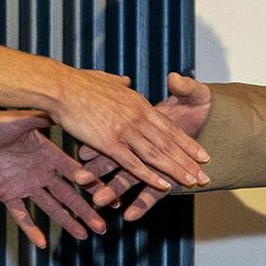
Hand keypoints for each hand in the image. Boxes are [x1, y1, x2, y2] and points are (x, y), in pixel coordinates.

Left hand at [0, 110, 106, 248]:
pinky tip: (42, 243)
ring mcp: (25, 185)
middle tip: (103, 226)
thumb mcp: (20, 119)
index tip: (109, 194)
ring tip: (84, 235)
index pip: (75, 172)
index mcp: (48, 154)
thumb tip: (65, 108)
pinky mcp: (8, 194)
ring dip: (67, 221)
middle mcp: (41, 172)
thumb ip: (42, 117)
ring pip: (51, 207)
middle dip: (85, 210)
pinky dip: (31, 229)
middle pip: (68, 195)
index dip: (92, 184)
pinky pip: (22, 215)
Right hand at [46, 67, 209, 193]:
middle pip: (168, 143)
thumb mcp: (107, 78)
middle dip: (188, 161)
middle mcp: (137, 117)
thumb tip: (126, 82)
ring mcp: (124, 130)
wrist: (61, 86)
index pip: (169, 127)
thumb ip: (120, 83)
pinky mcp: (109, 142)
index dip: (187, 143)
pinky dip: (150, 176)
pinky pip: (134, 163)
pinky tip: (162, 186)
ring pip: (157, 155)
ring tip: (192, 183)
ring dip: (175, 170)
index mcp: (138, 103)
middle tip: (204, 176)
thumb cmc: (79, 82)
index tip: (203, 155)